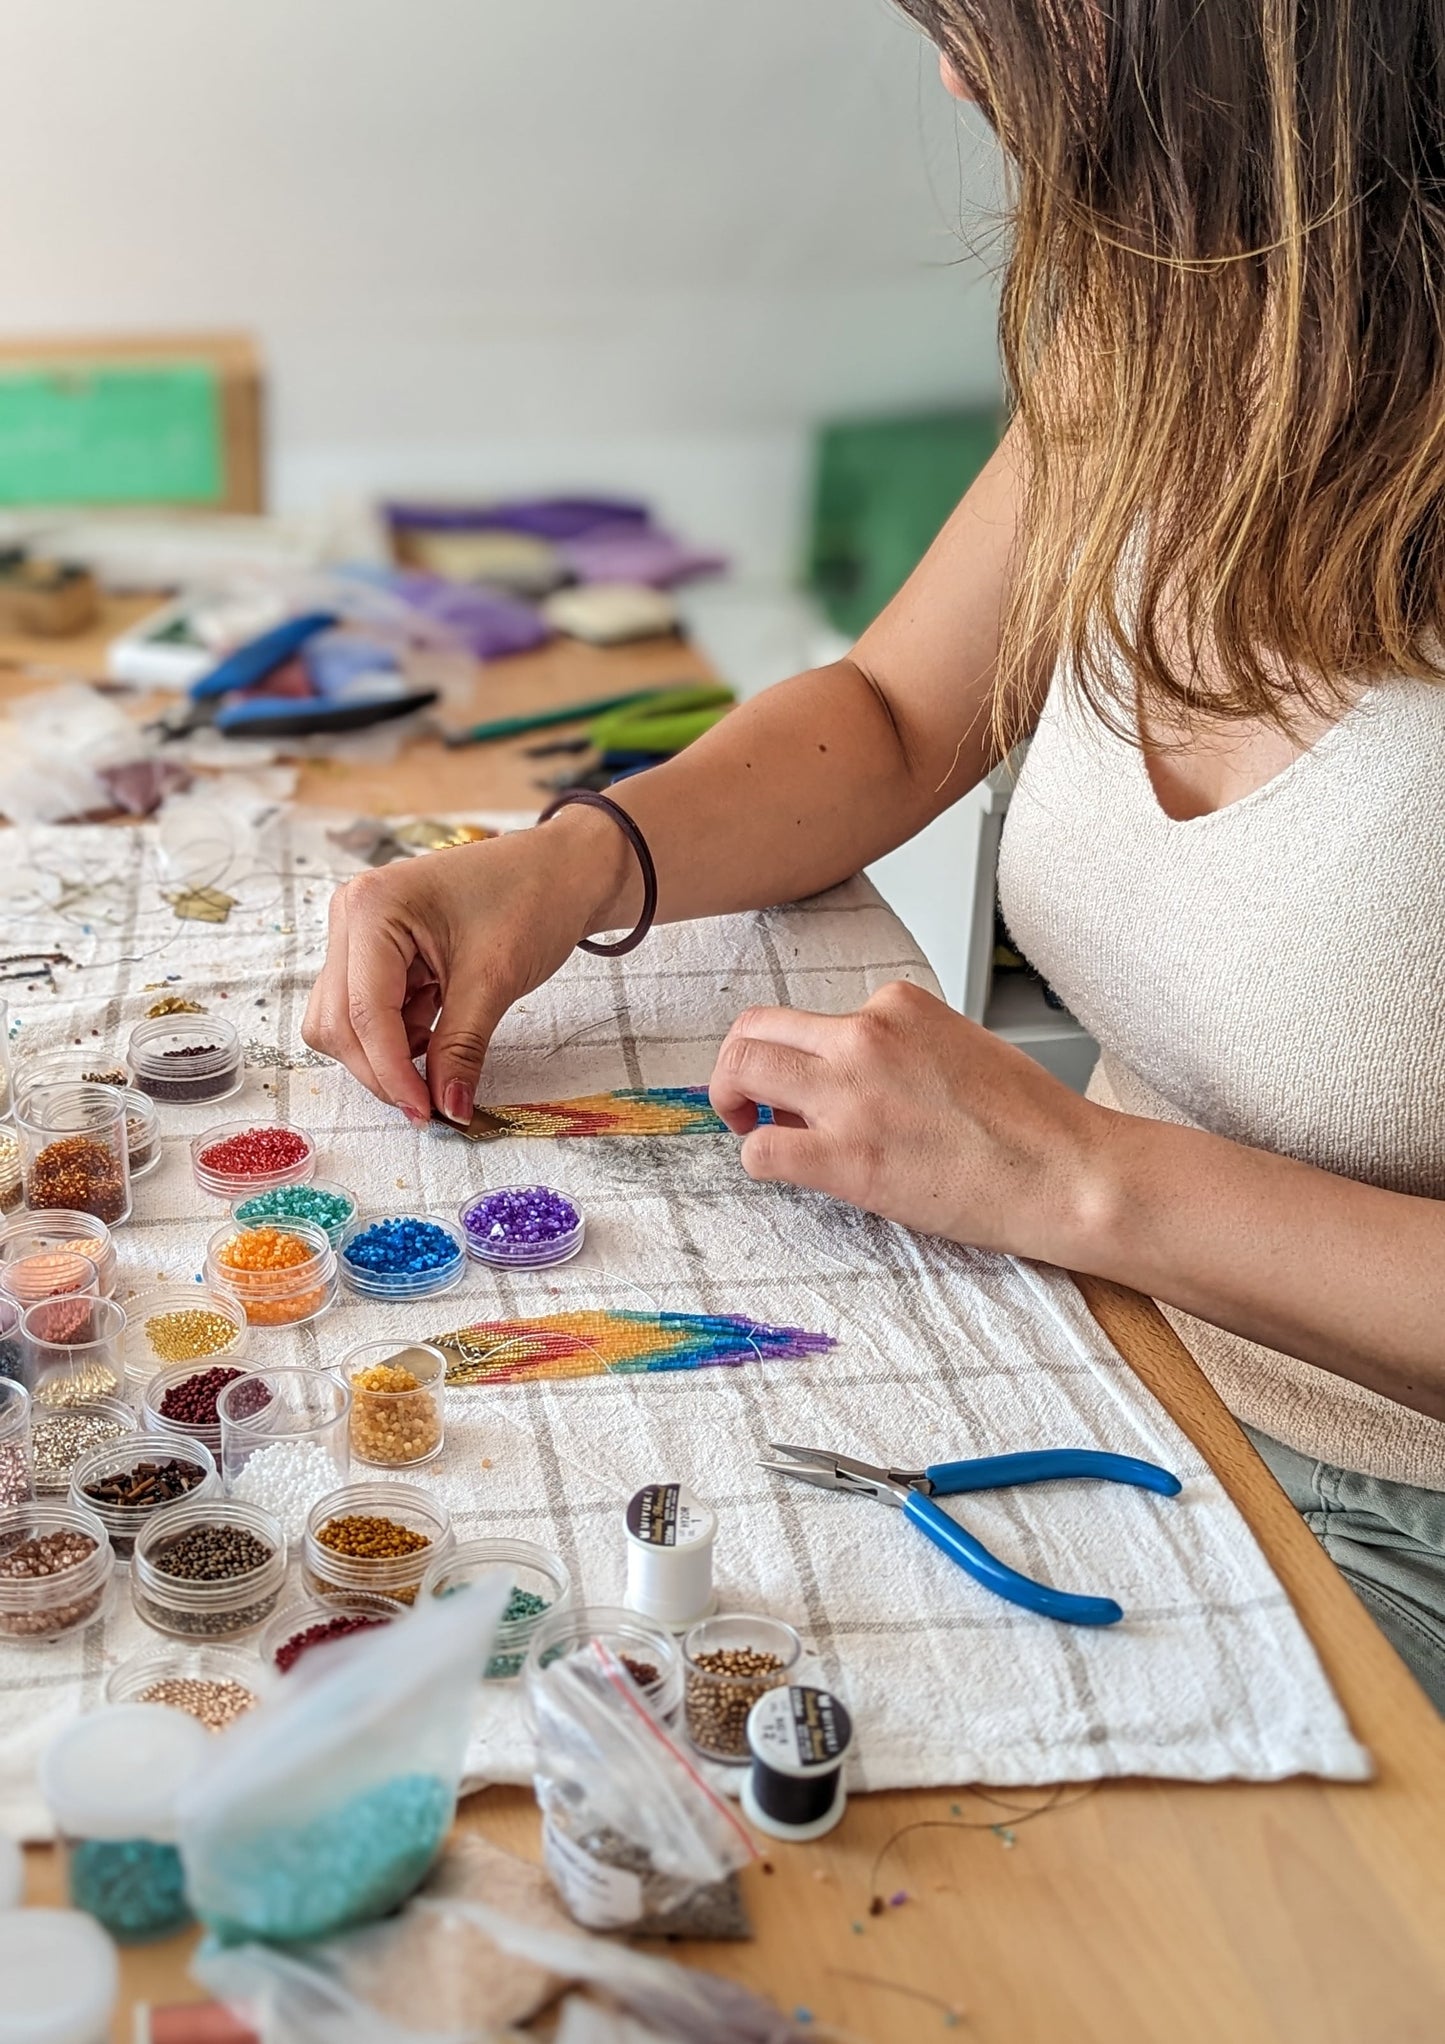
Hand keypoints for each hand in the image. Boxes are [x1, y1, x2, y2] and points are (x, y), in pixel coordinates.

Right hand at [303, 812, 630, 1124]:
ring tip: (442, 1047)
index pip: (364, 1012)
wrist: (562, 869)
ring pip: (343, 1020)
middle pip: (337, 1021)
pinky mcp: (374, 950)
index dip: (391, 1073)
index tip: (425, 1114)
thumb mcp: (495, 980)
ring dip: (386, 1052)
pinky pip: (367, 1009)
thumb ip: (460, 1049)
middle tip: (431, 1102)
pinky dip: (398, 1034)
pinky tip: (437, 1025)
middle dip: (381, 1068)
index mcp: (372, 907)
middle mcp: (352, 914)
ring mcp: (358, 932)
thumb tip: (445, 1110)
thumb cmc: (533, 898)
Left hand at [708, 980, 1106, 1263]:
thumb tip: (839, 1081)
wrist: (1068, 1171)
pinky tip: (786, 1169)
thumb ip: (895, 1052)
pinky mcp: (846, 1156)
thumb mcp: (957, 1049)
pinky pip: (759, 1148)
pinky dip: (757, 1158)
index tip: (808, 1089)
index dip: (798, 1056)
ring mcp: (851, 1093)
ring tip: (747, 1129)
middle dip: (737, 1066)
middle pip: (754, 1029)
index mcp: (895, 1005)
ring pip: (740, 1070)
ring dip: (728, 1101)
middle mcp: (864, 1036)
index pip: (812, 1017)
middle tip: (744, 1102)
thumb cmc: (1030, 1123)